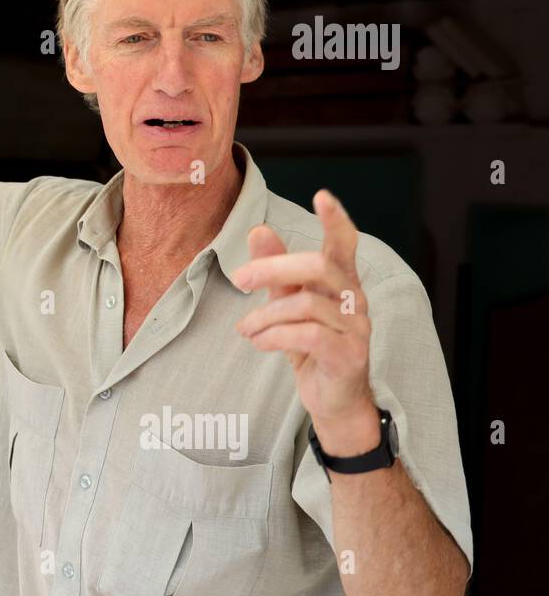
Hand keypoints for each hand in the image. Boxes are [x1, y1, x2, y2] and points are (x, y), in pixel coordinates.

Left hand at [233, 191, 377, 446]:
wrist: (332, 400)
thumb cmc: (310, 345)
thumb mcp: (287, 303)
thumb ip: (276, 269)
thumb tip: (258, 229)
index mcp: (341, 281)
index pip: (345, 244)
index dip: (336, 220)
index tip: (322, 195)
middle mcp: (354, 300)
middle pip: (318, 266)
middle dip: (273, 268)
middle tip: (238, 279)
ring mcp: (356, 329)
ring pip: (306, 304)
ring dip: (264, 315)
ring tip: (245, 329)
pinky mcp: (348, 356)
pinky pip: (308, 336)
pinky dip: (274, 336)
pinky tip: (259, 343)